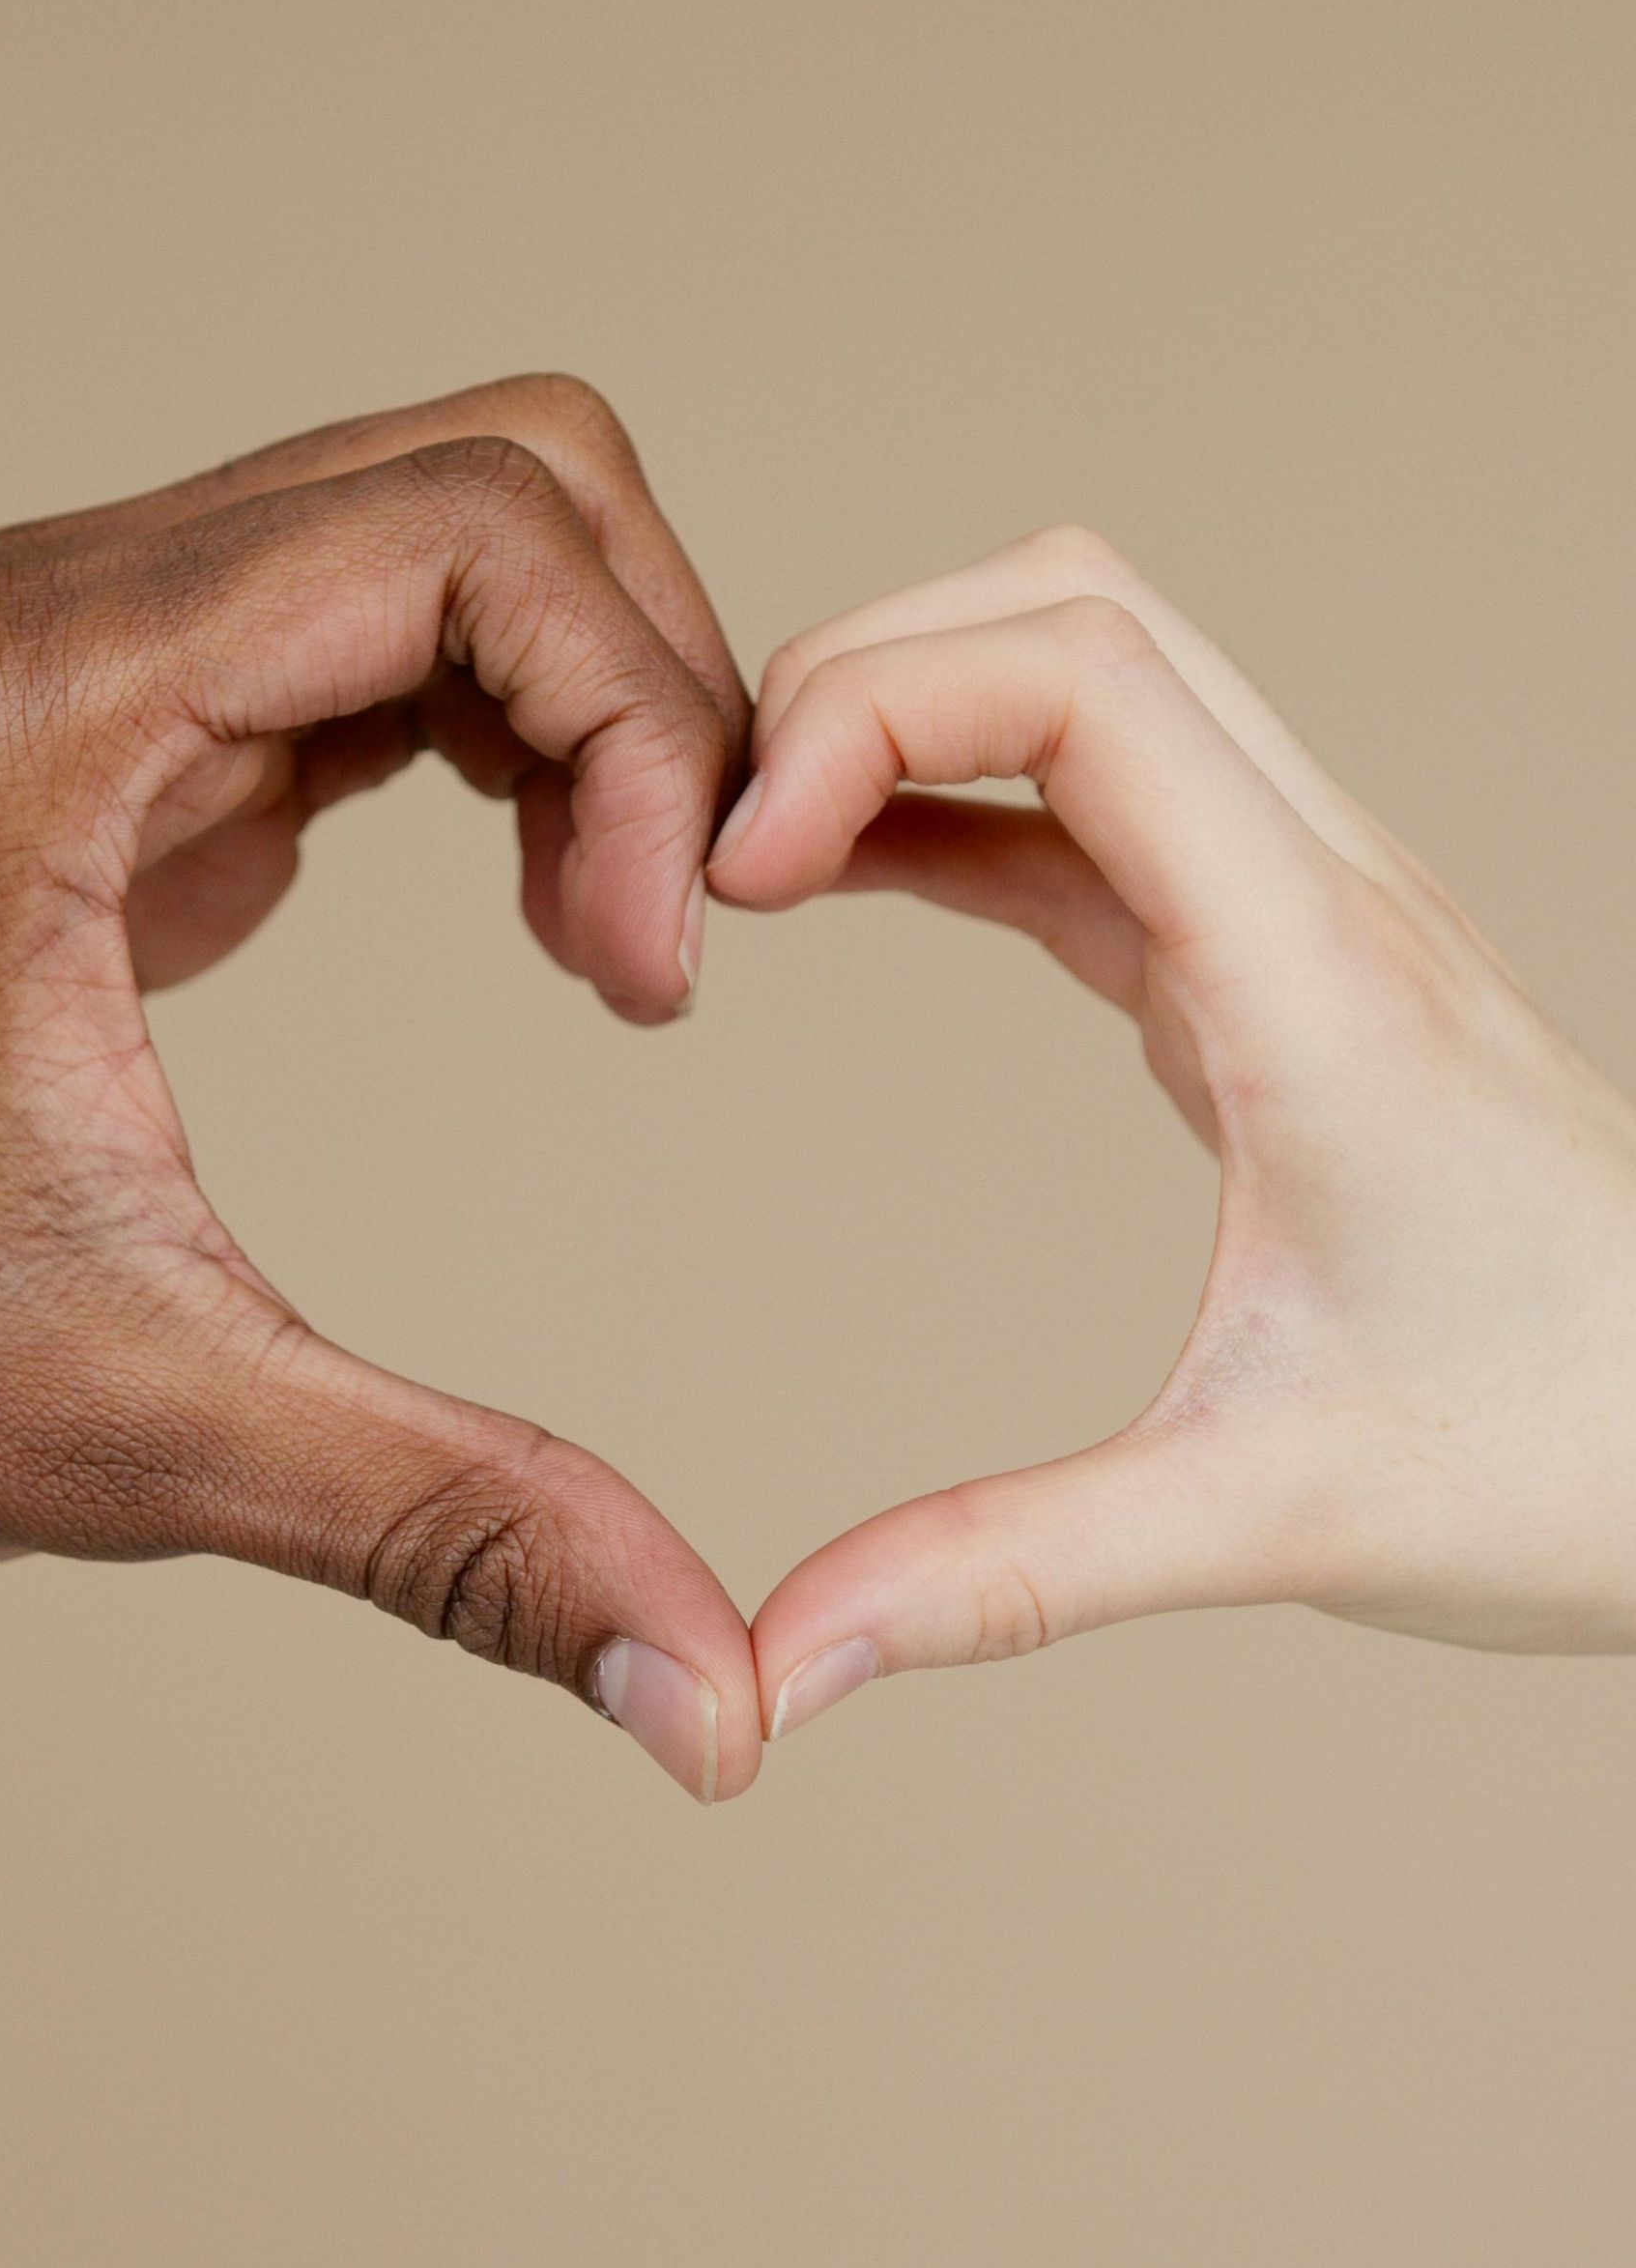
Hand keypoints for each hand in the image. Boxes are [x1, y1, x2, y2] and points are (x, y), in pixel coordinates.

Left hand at [0, 376, 759, 1802]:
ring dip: (592, 705)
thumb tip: (711, 1695)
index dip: (640, 729)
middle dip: (652, 682)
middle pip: (500, 475)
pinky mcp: (119, 735)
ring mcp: (92, 661)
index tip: (652, 979)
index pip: (481, 530)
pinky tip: (539, 918)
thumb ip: (449, 1528)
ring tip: (607, 940)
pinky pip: (384, 632)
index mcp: (60, 700)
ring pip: (452, 527)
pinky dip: (514, 736)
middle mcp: (74, 617)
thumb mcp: (130, 1427)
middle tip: (666, 938)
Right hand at [711, 527, 1635, 1739]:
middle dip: (860, 668)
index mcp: (1319, 980)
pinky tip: (849, 882)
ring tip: (757, 860)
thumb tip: (779, 1660)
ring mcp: (1312, 908)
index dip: (869, 708)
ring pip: (1092, 669)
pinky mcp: (1287, 961)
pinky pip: (1099, 801)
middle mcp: (1326, 892)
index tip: (741, 869)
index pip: (1079, 675)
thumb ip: (1005, 1576)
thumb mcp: (1272, 1519)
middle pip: (1071, 606)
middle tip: (717, 850)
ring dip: (909, 710)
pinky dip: (956, 800)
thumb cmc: (1577, 1459)